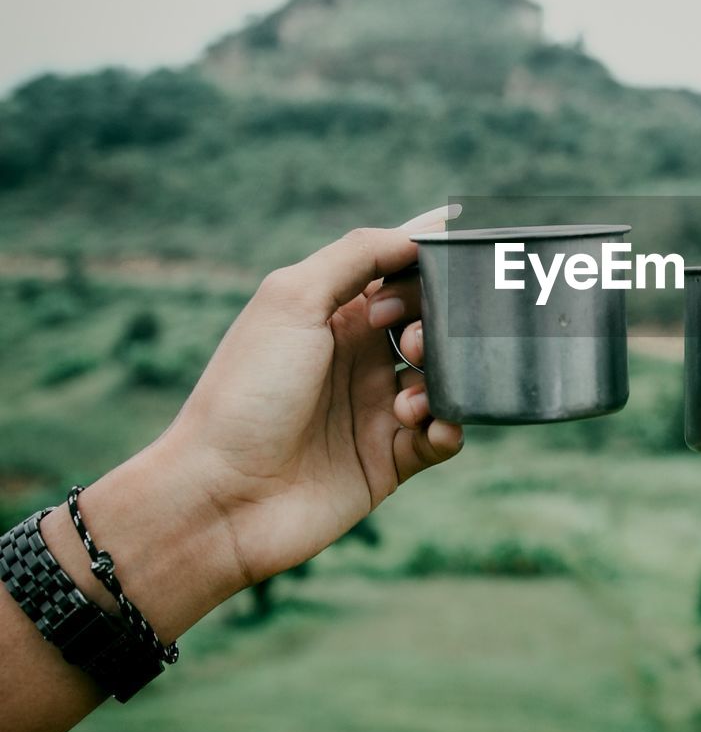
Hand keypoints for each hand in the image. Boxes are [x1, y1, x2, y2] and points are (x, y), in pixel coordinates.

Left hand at [160, 207, 464, 591]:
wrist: (220, 498)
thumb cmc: (246, 392)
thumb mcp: (291, 299)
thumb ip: (357, 254)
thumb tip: (420, 233)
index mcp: (335, 313)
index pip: (401, 270)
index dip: (429, 261)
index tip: (448, 262)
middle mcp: (360, 356)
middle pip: (434, 320)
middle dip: (440, 322)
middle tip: (411, 341)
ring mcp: (377, 407)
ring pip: (446, 376)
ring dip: (443, 376)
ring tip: (406, 397)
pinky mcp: (391, 459)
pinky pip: (445, 433)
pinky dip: (448, 425)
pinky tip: (421, 426)